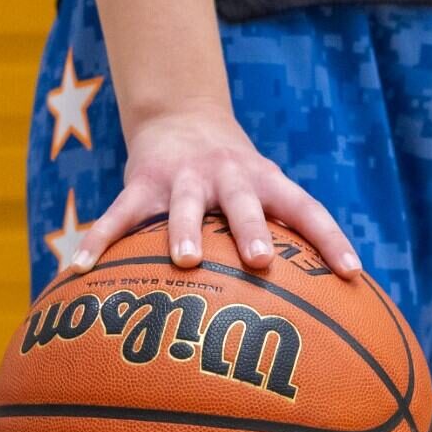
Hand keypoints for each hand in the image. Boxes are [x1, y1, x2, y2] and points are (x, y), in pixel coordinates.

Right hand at [73, 101, 362, 279]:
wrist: (183, 115)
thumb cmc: (237, 178)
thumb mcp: (266, 191)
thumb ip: (287, 238)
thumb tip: (330, 316)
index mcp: (265, 181)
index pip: (307, 208)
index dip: (332, 239)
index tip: (353, 274)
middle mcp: (228, 176)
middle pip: (244, 201)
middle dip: (252, 229)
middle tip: (260, 259)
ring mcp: (183, 178)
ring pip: (184, 204)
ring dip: (184, 230)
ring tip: (182, 261)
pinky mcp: (142, 183)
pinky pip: (118, 216)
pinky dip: (99, 241)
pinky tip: (79, 269)